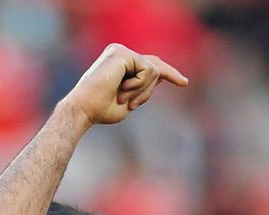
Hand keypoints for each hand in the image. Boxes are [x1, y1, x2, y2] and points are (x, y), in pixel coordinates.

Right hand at [61, 44, 187, 125]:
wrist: (84, 110)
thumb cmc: (101, 110)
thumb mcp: (129, 100)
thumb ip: (142, 89)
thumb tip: (159, 79)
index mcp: (119, 63)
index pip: (148, 65)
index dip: (167, 72)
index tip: (183, 82)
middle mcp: (120, 52)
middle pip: (155, 64)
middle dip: (170, 75)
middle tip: (185, 83)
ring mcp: (121, 51)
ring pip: (154, 71)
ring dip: (144, 92)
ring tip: (124, 98)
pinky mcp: (123, 53)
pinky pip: (148, 71)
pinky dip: (140, 86)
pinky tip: (122, 90)